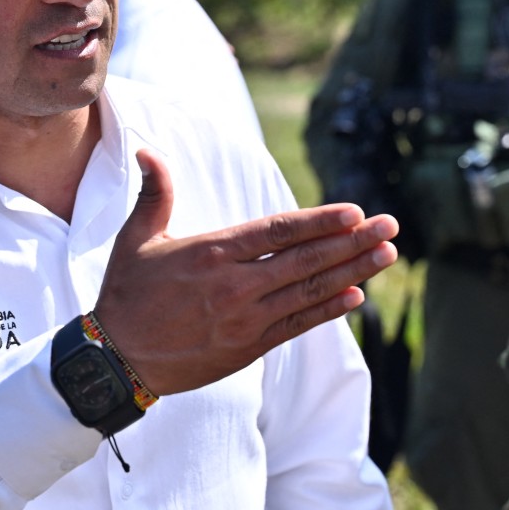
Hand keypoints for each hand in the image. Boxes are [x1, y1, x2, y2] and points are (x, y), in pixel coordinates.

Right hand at [95, 148, 397, 395]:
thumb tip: (148, 151)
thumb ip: (154, 194)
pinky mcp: (249, 346)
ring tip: (386, 256)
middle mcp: (235, 285)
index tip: (355, 212)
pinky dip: (329, 310)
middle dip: (352, 242)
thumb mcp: (135, 239)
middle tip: (390, 227)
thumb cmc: (125, 293)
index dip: (319, 221)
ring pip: (309, 291)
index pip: (277, 232)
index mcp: (212, 253)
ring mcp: (245, 318)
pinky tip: (356, 295)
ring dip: (352, 272)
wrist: (118, 358)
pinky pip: (298, 325)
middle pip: (305, 259)